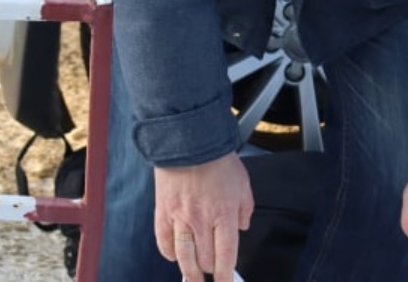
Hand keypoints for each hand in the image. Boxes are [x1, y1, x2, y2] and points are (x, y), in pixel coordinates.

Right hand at [154, 152, 252, 280]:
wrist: (187, 140)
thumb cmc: (216, 159)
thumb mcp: (242, 183)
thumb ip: (245, 209)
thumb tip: (242, 227)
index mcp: (223, 214)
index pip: (226, 256)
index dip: (226, 276)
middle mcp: (201, 219)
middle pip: (205, 260)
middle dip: (210, 271)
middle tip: (212, 272)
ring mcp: (179, 216)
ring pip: (184, 256)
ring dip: (189, 272)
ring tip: (193, 279)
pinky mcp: (162, 211)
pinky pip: (163, 240)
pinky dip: (169, 252)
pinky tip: (173, 256)